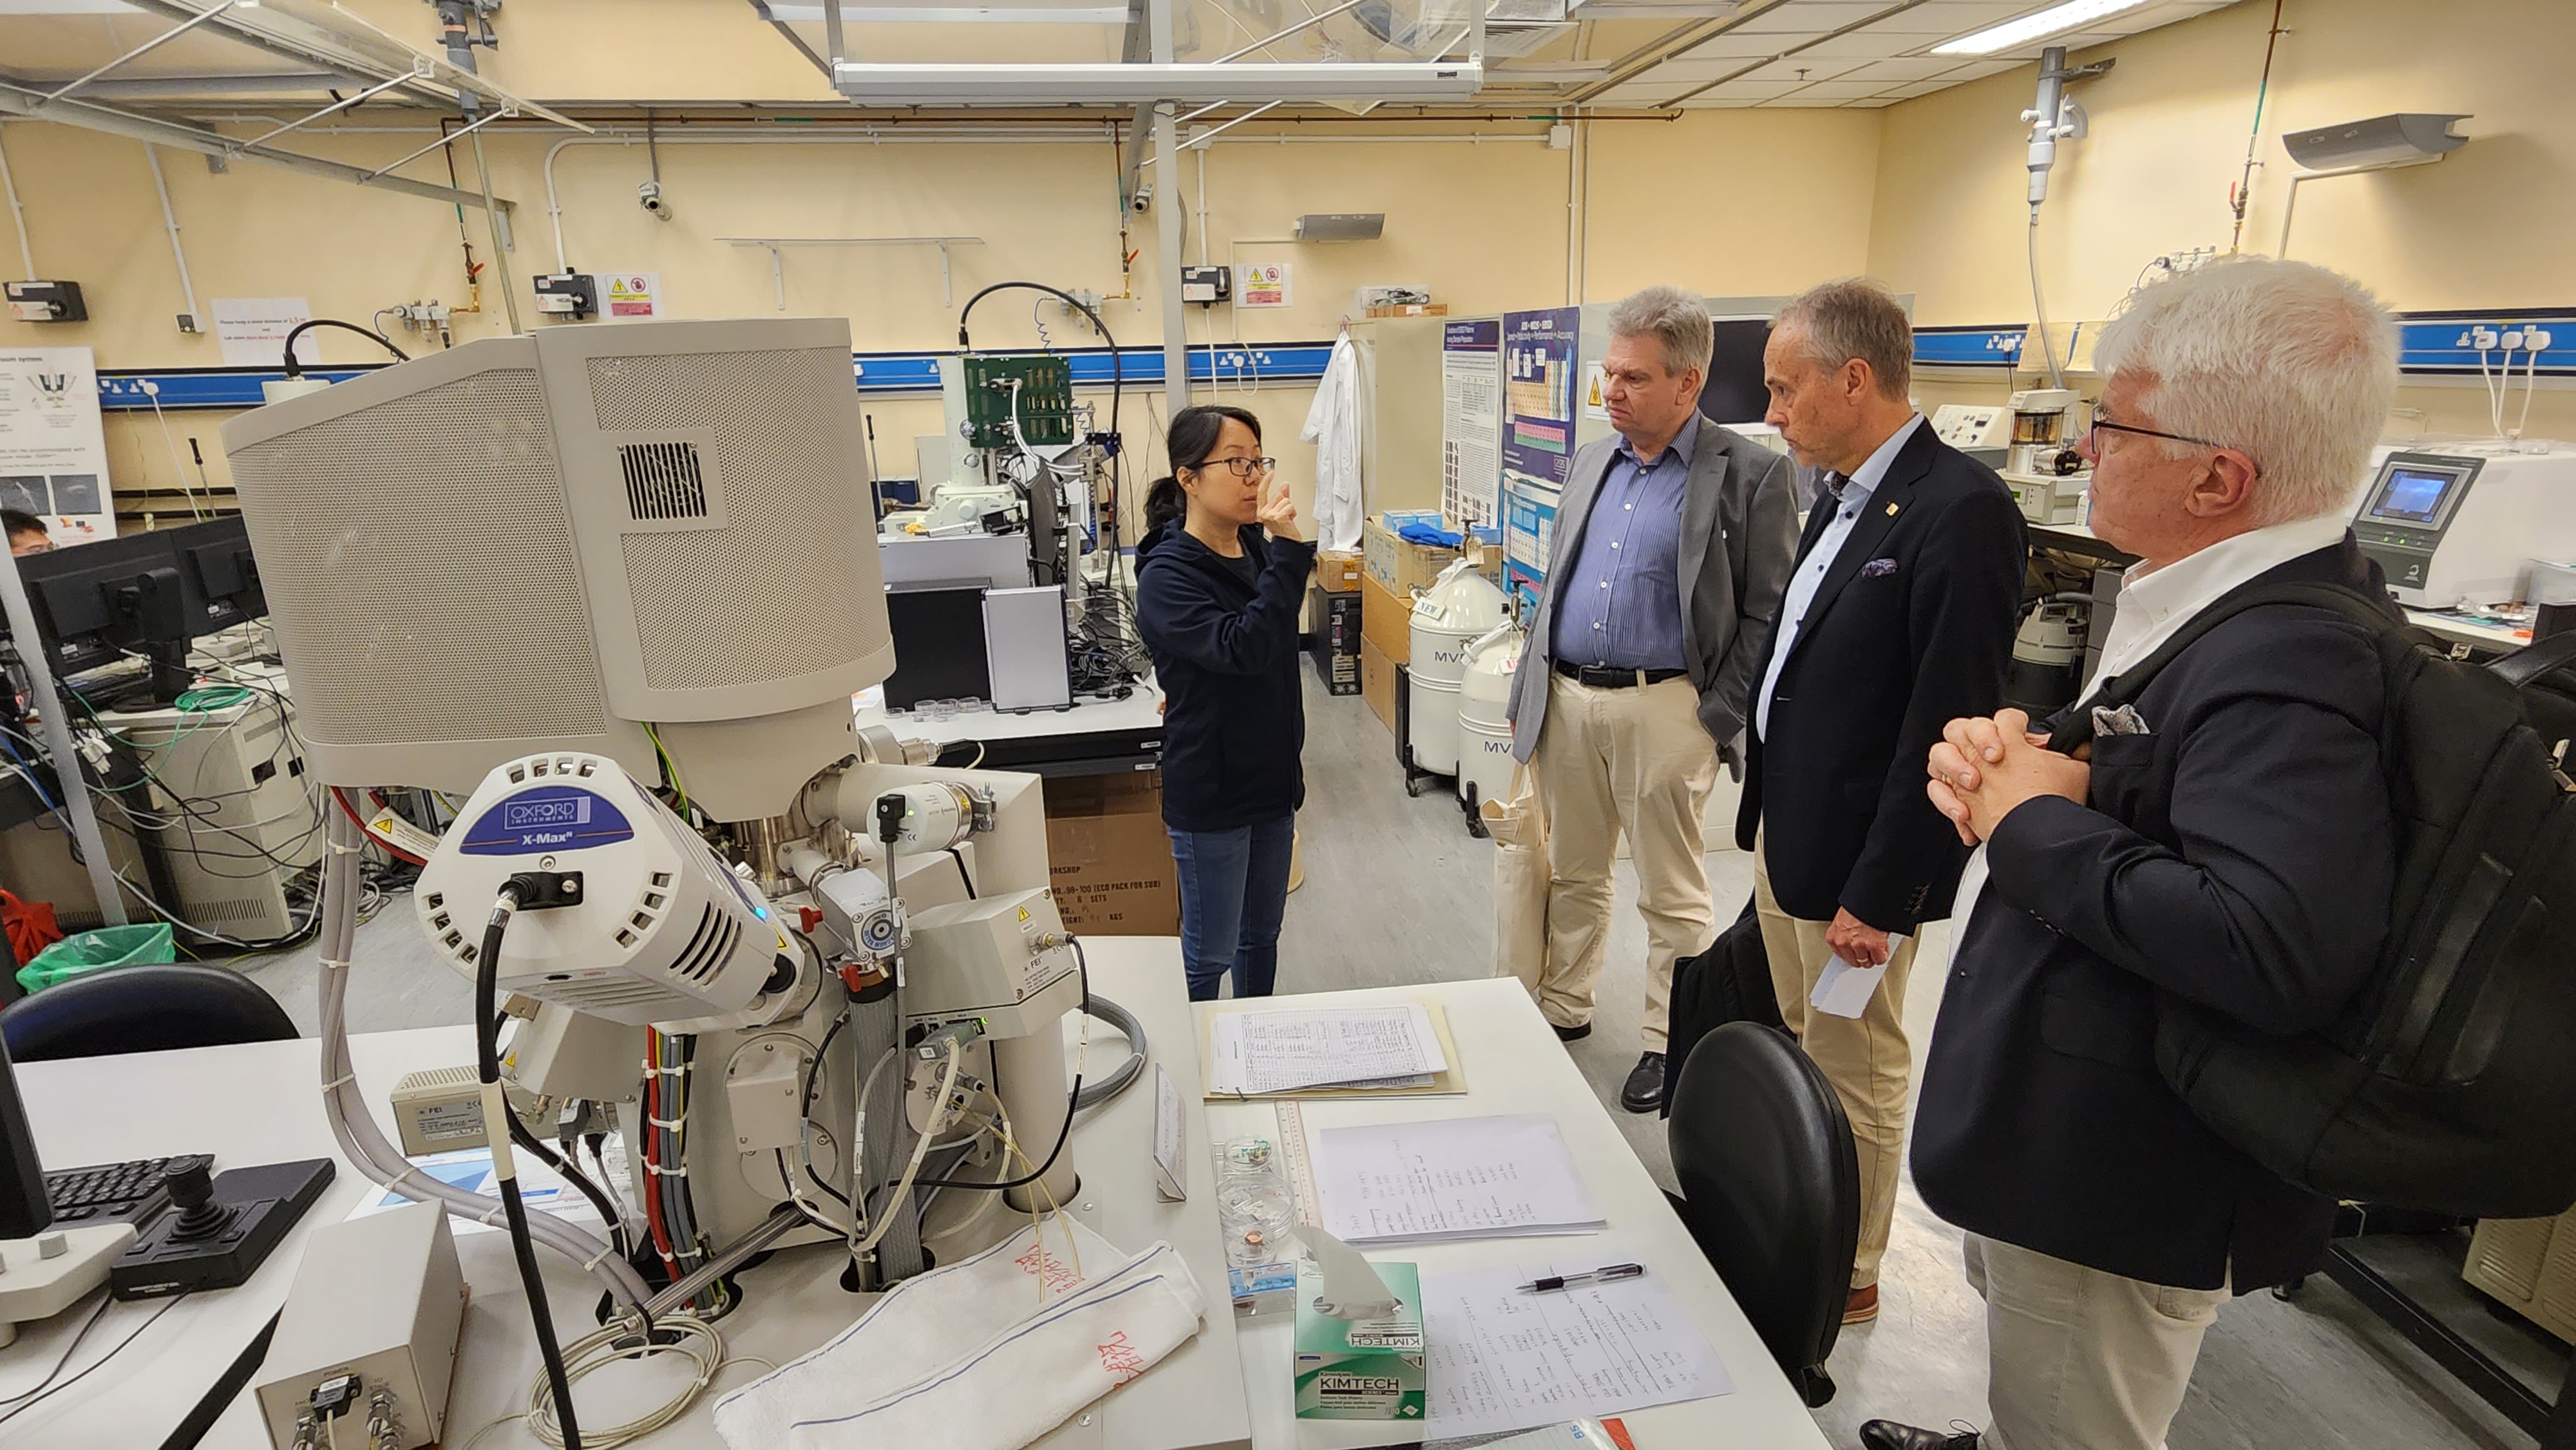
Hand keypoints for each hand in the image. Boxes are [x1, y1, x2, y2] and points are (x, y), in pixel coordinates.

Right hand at [1258, 475, 1302, 541]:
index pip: (1262, 492)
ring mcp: (1270, 515)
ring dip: (1290, 509)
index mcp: (1261, 510)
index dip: (1266, 481)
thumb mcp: (1281, 510)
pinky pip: (1289, 506)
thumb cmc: (1283, 529)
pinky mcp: (1277, 517)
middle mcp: (1263, 513)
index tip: (1271, 472)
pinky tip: (1290, 520)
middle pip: (1278, 496)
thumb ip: (1282, 496)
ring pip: (1286, 501)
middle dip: (1285, 503)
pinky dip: (1293, 512)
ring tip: (1288, 518)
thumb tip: (1284, 484)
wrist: (1287, 542)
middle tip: (1285, 514)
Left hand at [1826, 908, 1892, 967]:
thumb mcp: (1844, 921)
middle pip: (1855, 961)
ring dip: (1873, 955)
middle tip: (1869, 950)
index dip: (1853, 954)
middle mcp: (1843, 943)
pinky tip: (1882, 946)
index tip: (1857, 952)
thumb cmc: (1858, 906)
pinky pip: (1879, 959)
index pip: (1842, 956)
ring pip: (1867, 961)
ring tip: (1876, 945)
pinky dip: (1883, 954)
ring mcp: (1858, 945)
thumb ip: (1846, 935)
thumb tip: (1852, 946)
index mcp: (1833, 937)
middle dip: (1863, 956)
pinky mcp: (1873, 946)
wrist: (1870, 897)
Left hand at [1925, 707, 2090, 844]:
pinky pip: (1937, 789)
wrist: (2037, 834)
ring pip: (1940, 753)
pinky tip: (1963, 803)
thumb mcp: (2075, 769)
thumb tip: (2081, 750)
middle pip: (1964, 727)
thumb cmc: (2053, 803)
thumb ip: (2073, 754)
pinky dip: (1946, 796)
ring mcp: (1966, 779)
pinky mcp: (1959, 802)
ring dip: (1954, 761)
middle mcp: (1982, 758)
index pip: (2007, 718)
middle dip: (1978, 735)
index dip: (2017, 724)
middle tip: (1995, 750)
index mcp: (2009, 742)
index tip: (2022, 733)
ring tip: (1974, 775)